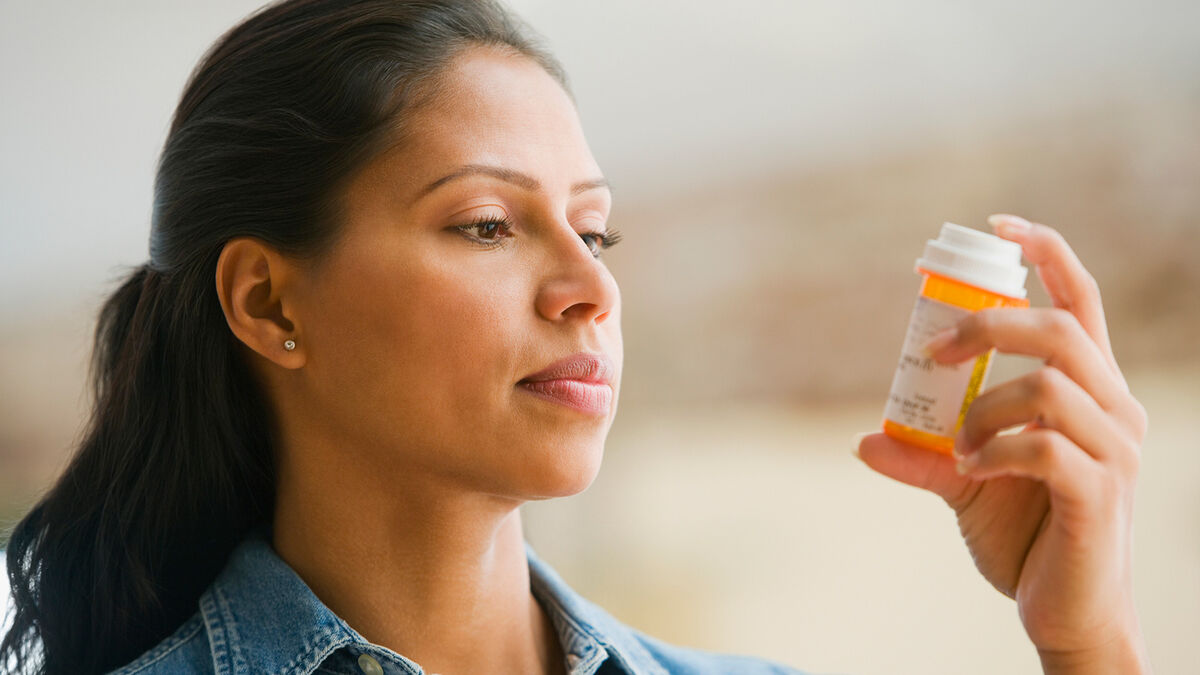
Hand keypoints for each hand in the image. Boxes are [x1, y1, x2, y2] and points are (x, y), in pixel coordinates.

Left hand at [855, 214, 1151, 673]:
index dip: (1046, 252)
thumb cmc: (1026, 537)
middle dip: (985, 326)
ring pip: (1046, 385)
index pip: (1081, 301)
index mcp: (1091, 392)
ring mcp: (1115, 450)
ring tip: (958, 450)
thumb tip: (863, 440)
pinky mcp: (1100, 492)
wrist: (1065, 613)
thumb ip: (924, 455)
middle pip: (1058, 328)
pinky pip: (1041, 446)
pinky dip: (992, 449)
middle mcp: (1114, 409)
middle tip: (933, 354)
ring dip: (981, 410)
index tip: (996, 225)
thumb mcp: (966, 484)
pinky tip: (974, 470)